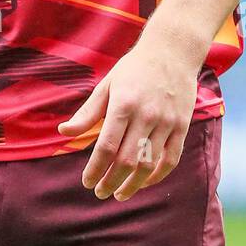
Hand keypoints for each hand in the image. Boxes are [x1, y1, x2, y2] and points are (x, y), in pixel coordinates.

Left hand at [57, 30, 200, 199]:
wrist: (172, 51)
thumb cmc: (134, 69)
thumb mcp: (107, 85)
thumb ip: (87, 112)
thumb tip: (64, 132)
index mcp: (123, 104)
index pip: (106, 146)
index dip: (95, 169)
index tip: (87, 182)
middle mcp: (146, 115)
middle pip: (127, 160)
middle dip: (111, 182)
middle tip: (100, 193)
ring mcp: (167, 122)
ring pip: (149, 164)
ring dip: (133, 185)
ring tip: (120, 194)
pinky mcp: (182, 126)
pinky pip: (171, 159)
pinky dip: (158, 175)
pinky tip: (145, 182)